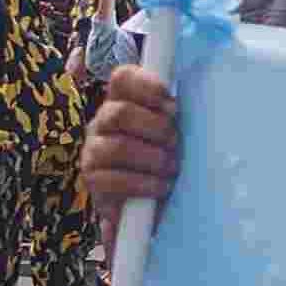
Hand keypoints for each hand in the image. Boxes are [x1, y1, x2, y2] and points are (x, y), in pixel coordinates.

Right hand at [81, 64, 178, 220]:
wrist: (151, 206)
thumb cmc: (168, 161)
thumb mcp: (177, 134)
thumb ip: (177, 115)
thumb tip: (193, 102)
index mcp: (123, 101)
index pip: (122, 78)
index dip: (147, 86)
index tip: (173, 106)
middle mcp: (102, 122)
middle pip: (120, 113)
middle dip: (155, 129)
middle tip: (175, 143)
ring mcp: (93, 150)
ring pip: (117, 147)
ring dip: (152, 159)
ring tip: (171, 169)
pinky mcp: (92, 179)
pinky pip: (111, 179)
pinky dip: (142, 184)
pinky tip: (159, 186)